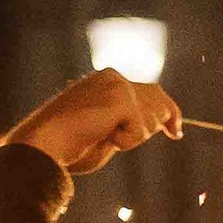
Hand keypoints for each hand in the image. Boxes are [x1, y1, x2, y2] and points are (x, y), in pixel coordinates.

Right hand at [0, 67, 180, 177]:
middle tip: (122, 136)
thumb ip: (126, 120)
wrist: (45, 144)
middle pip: (160, 104)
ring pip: (153, 120)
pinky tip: (102, 137)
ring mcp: (118, 85)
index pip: (151, 91)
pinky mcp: (121, 98)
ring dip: (132, 138)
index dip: (170, 112)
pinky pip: (141, 132)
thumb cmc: (69, 145)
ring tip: (101, 135)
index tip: (177, 132)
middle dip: (156, 126)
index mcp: (107, 80)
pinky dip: (126, 143)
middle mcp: (114, 77)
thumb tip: (158, 121)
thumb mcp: (105, 129)